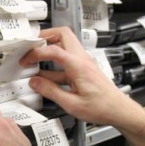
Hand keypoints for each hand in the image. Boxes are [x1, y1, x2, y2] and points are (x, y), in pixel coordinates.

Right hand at [22, 26, 144, 127]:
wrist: (119, 110)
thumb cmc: (102, 108)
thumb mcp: (72, 104)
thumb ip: (51, 92)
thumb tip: (35, 83)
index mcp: (79, 66)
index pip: (54, 50)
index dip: (36, 53)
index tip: (25, 60)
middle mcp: (82, 59)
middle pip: (62, 34)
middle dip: (44, 37)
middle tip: (30, 46)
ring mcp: (83, 63)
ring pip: (64, 45)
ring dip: (48, 50)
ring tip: (34, 62)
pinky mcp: (83, 69)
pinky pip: (66, 60)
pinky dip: (54, 64)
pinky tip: (45, 77)